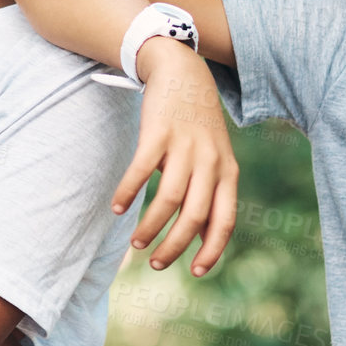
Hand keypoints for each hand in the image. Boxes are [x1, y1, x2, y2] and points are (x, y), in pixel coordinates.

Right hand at [113, 43, 238, 277]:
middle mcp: (210, 162)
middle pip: (195, 216)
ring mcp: (184, 147)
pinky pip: (141, 171)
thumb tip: (205, 239)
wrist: (183, 72)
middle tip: (156, 263)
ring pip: (169, 199)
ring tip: (137, 243)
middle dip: (175, 246)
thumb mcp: (215, 157)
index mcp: (227, 172)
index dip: (212, 250)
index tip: (196, 272)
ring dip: (150, 226)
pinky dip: (128, 192)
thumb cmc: (197, 125)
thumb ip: (212, 193)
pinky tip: (118, 207)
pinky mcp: (158, 133)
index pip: (225, 220)